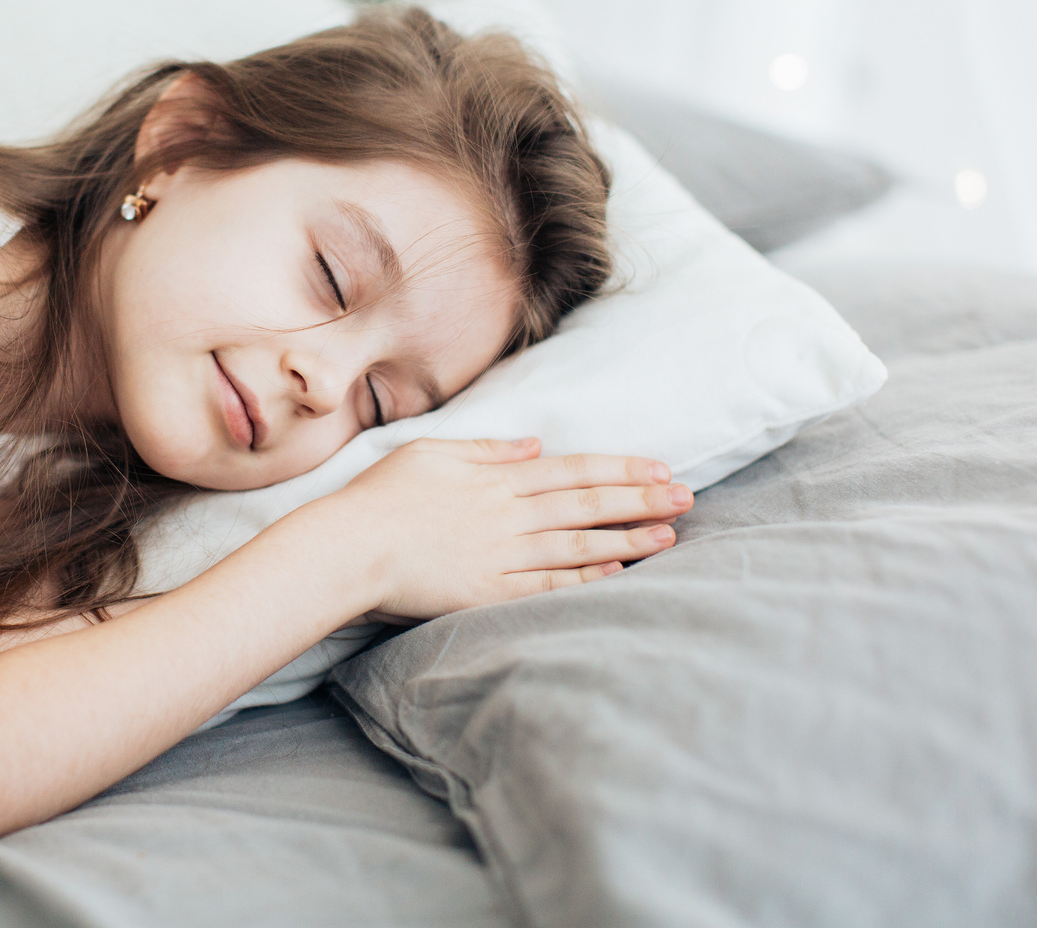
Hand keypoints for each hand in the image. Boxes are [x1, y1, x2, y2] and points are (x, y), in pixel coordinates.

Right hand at [304, 438, 688, 621]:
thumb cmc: (383, 497)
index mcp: (497, 478)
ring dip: (628, 540)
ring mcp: (502, 556)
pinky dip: (586, 578)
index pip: (574, 470)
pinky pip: (548, 586)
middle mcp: (508, 515)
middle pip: (588, 505)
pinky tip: (618, 573)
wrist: (349, 547)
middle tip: (687, 498)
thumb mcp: (433, 453)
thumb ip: (488, 449)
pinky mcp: (489, 593)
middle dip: (642, 501)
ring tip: (669, 536)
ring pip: (578, 545)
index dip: (621, 470)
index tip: (660, 468)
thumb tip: (534, 445)